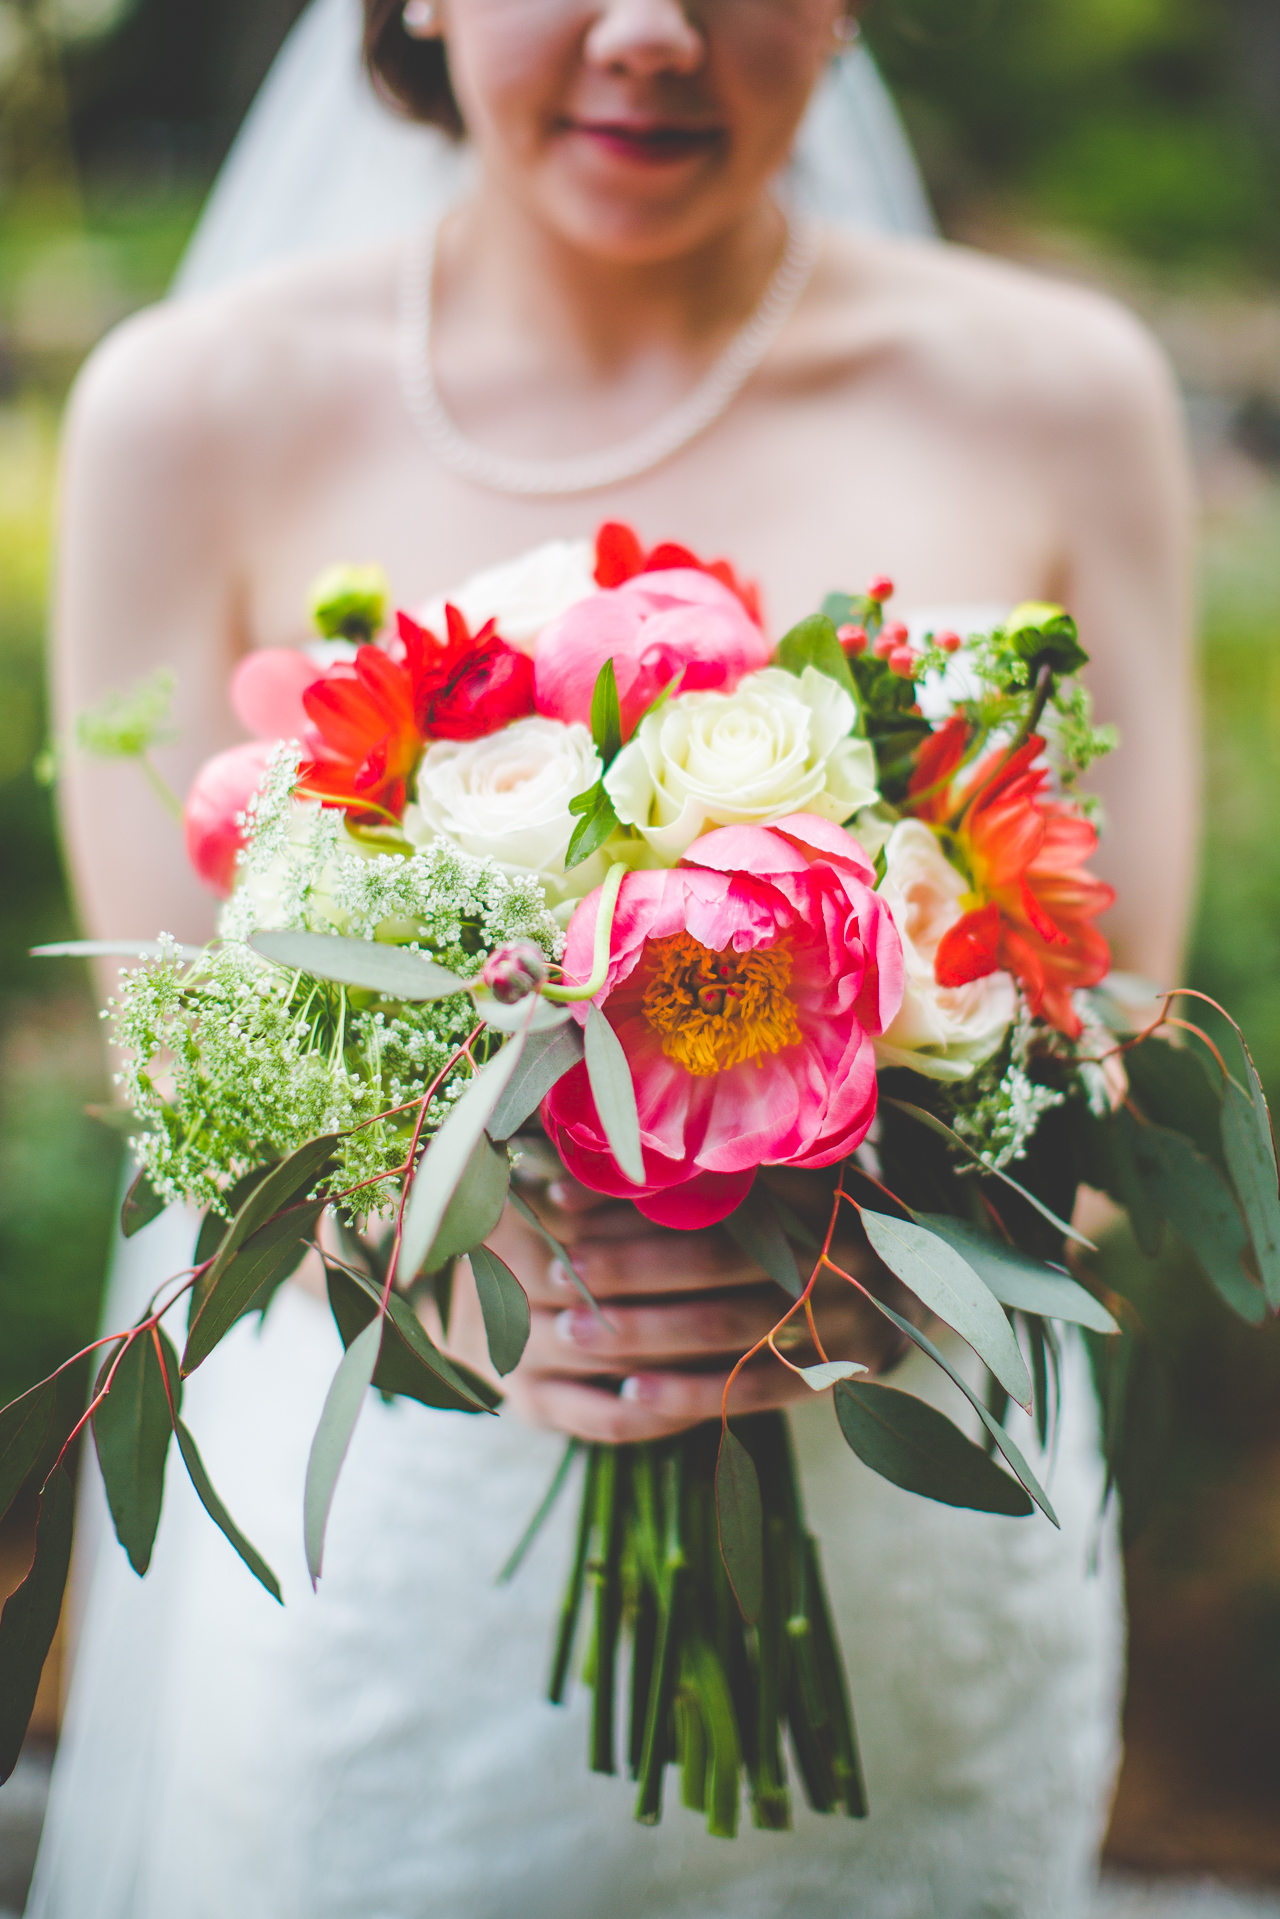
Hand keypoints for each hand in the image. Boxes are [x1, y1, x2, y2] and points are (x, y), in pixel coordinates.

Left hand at [458, 1165, 915, 1444]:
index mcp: (815, 1185)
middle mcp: (830, 1247)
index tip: (559, 1198)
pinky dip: (689, 1393)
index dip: (629, 1197)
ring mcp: (840, 1314)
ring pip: (726, 1327)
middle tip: (555, 1268)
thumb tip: (612, 1142)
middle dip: (626, 1266)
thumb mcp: (796, 1167)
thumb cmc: (833, 1211)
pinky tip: (630, 1393)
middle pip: (713, 1259)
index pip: (710, 1190)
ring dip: (642, 1331)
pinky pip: (754, 1388)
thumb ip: (725, 1161)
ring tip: (570, 1329)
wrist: (933, 1275)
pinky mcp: (839, 1371)